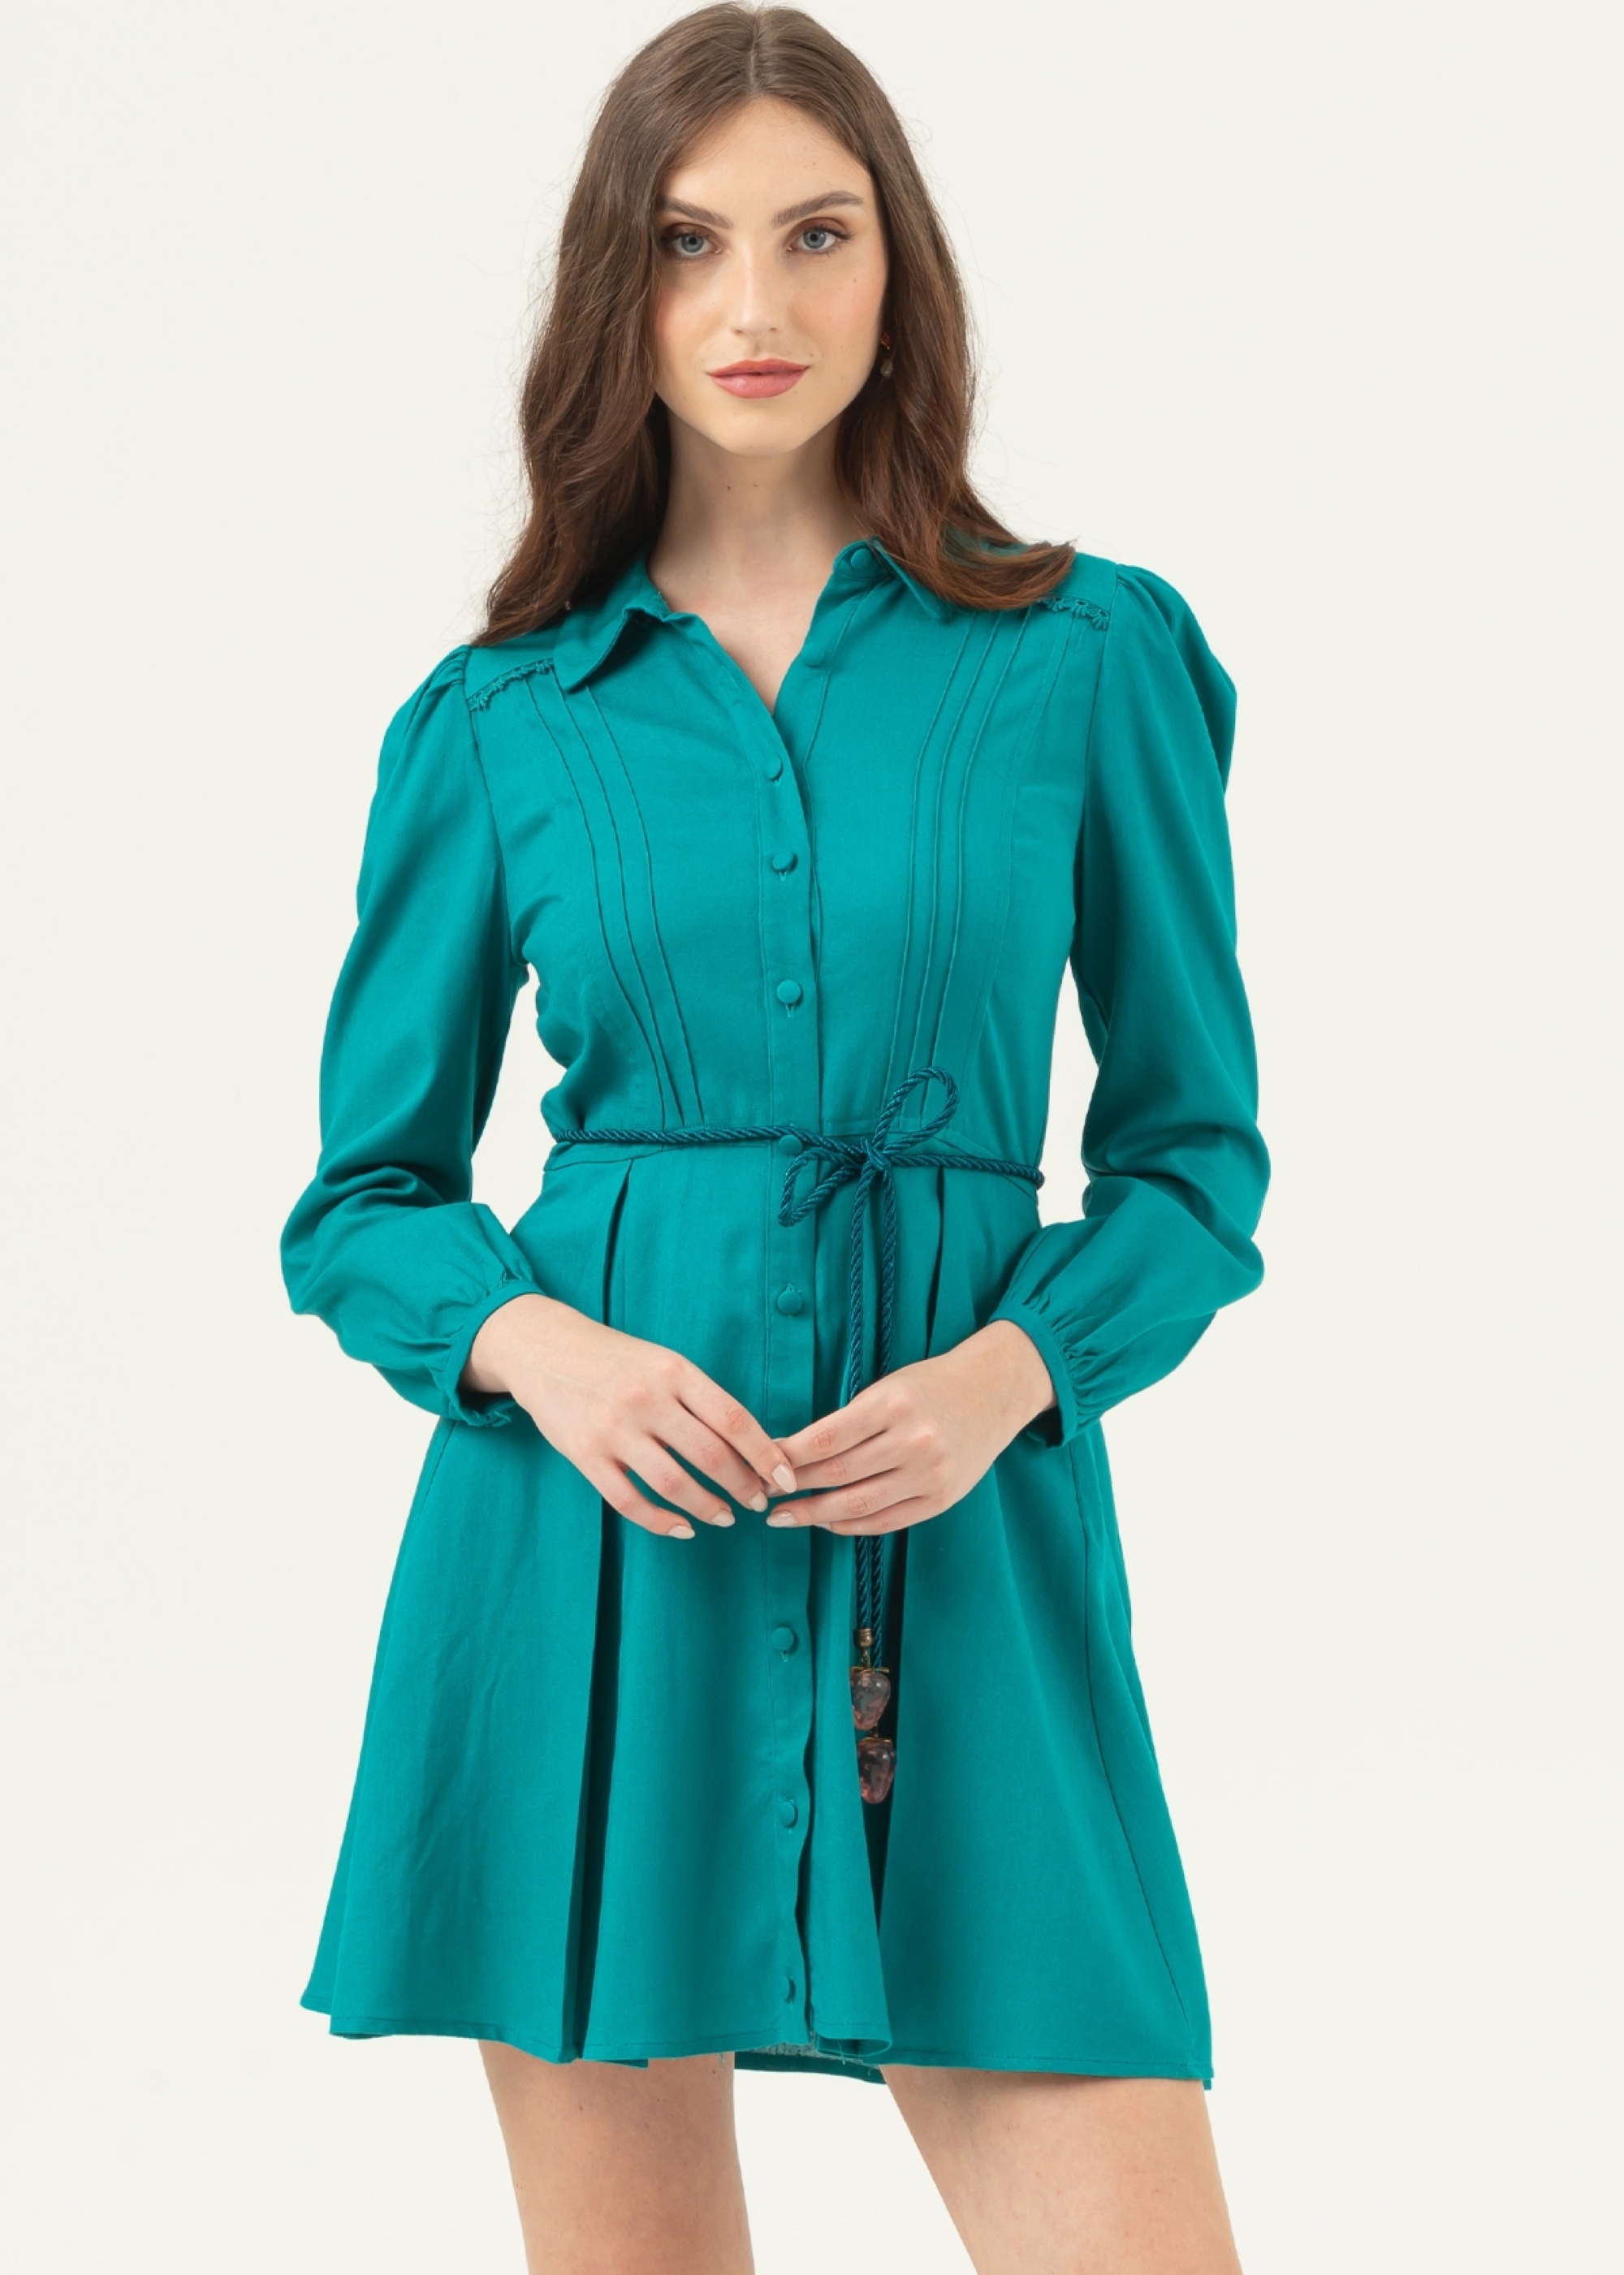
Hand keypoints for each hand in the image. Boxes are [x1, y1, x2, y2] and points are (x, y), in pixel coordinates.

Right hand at [463, 1294, 796, 1540]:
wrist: (544, 1349)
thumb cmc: (616, 1359)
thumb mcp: (662, 1361)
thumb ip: (699, 1398)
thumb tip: (750, 1446)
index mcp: (673, 1370)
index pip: (732, 1419)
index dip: (764, 1454)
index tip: (784, 1478)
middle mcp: (645, 1398)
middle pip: (709, 1455)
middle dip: (742, 1486)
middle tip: (757, 1502)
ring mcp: (613, 1429)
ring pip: (673, 1484)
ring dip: (707, 1508)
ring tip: (724, 1516)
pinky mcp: (585, 1455)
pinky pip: (629, 1501)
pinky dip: (661, 1521)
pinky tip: (682, 1528)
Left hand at [763, 1320, 1056, 1535]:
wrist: (994, 1392)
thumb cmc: (930, 1385)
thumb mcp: (888, 1388)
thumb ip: (848, 1421)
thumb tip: (791, 1453)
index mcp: (894, 1405)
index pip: (826, 1440)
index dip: (788, 1458)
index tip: (761, 1466)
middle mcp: (914, 1441)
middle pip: (839, 1474)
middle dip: (794, 1489)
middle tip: (761, 1497)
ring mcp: (931, 1474)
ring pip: (860, 1505)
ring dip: (815, 1515)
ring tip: (785, 1518)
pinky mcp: (942, 1498)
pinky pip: (889, 1521)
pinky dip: (852, 1525)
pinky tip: (827, 1522)